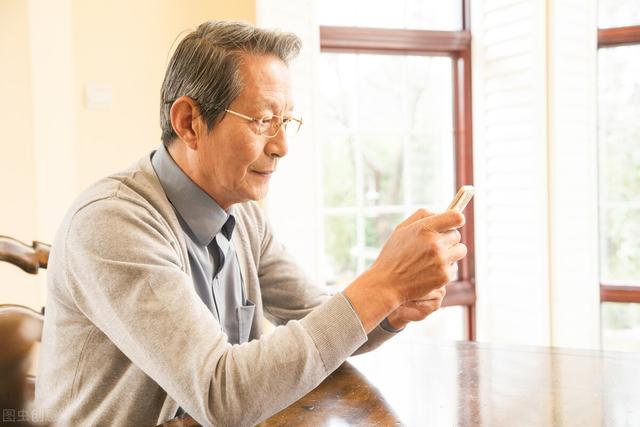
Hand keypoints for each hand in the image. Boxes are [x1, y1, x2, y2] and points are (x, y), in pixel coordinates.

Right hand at [343, 208, 466, 332]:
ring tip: (434, 258)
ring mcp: (441, 261)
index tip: (455, 222)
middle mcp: (435, 244)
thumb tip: (441, 213)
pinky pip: (455, 268)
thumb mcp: (401, 229)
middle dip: (448, 239)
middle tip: (435, 245)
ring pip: (460, 251)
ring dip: (451, 253)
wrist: (386, 284)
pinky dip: (446, 269)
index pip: (455, 217)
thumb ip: (422, 216)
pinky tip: (431, 271)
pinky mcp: (444, 276)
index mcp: (424, 228)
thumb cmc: (393, 255)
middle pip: (457, 235)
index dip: (457, 218)